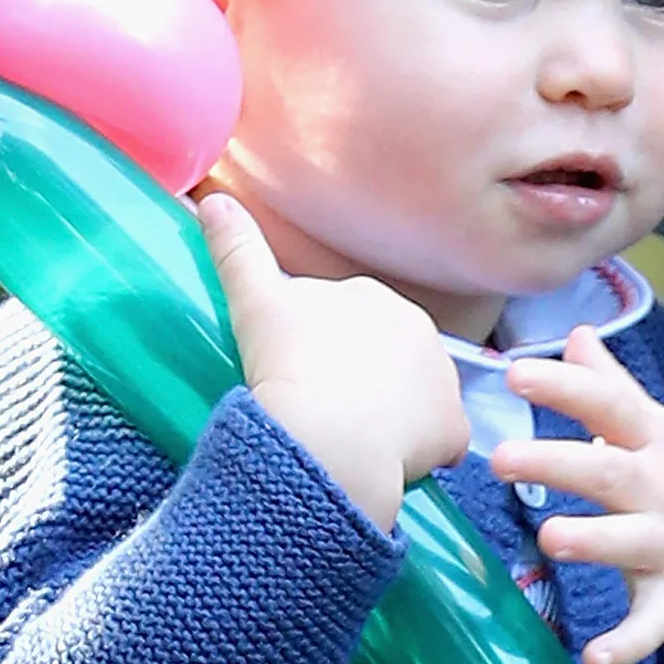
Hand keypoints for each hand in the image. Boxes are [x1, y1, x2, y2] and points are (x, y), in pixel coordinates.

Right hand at [200, 193, 470, 530]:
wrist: (327, 433)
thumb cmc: (287, 365)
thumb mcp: (256, 303)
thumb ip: (236, 249)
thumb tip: (210, 199)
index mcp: (371, 296)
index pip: (352, 321)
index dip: (326, 351)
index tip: (303, 375)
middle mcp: (417, 327)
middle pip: (388, 358)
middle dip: (364, 379)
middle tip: (323, 409)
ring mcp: (440, 376)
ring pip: (416, 397)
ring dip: (395, 415)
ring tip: (353, 442)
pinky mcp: (452, 425)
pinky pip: (442, 438)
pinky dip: (426, 452)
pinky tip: (393, 464)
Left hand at [492, 325, 663, 663]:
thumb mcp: (663, 426)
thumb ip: (612, 384)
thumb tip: (576, 334)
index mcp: (655, 441)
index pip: (608, 405)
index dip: (564, 386)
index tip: (516, 371)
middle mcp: (662, 488)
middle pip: (610, 471)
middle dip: (557, 462)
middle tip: (502, 457)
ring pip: (630, 543)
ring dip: (593, 541)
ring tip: (550, 537)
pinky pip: (652, 622)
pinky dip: (627, 643)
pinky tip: (594, 659)